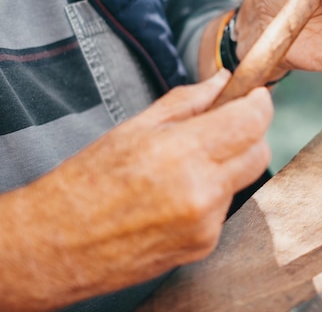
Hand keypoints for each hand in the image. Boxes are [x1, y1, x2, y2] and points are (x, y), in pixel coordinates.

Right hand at [0, 70, 272, 310]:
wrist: (57, 244)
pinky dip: (212, 195)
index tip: (255, 95)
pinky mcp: (203, 245)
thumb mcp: (134, 127)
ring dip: (227, 166)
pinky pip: (224, 208)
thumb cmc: (86, 182)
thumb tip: (223, 81)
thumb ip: (187, 102)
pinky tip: (178, 196)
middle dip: (250, 133)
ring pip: (242, 180)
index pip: (251, 122)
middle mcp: (201, 190)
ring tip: (185, 167)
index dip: (260, 104)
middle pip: (259, 152)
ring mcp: (206, 223)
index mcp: (181, 152)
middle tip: (225, 124)